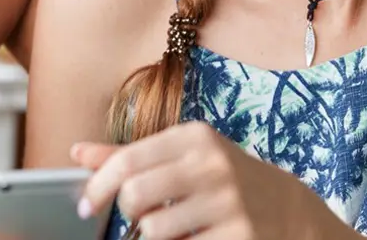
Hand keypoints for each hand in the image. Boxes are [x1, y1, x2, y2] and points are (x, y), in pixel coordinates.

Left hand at [72, 122, 329, 238]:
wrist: (289, 210)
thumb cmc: (222, 179)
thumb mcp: (183, 156)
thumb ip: (130, 155)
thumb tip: (77, 152)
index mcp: (194, 138)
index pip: (127, 160)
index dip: (97, 187)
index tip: (86, 207)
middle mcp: (212, 165)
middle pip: (135, 195)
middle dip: (126, 214)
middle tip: (134, 220)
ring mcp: (228, 203)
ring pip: (153, 230)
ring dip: (151, 236)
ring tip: (169, 230)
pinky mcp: (238, 237)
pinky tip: (190, 238)